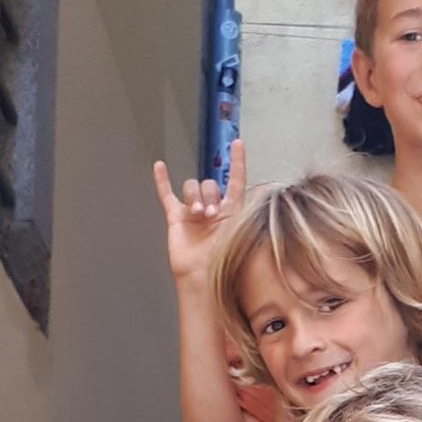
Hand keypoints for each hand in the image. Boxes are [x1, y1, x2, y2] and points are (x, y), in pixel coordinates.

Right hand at [153, 137, 246, 284]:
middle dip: (210, 195)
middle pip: (209, 184)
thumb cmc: (225, 261)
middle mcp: (213, 209)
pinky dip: (162, 181)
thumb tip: (262, 191)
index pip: (235, 180)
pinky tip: (159, 166)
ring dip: (196, 197)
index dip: (237, 161)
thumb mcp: (243, 232)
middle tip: (212, 215)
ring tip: (200, 216)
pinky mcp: (176, 218)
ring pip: (192, 187)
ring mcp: (193, 212)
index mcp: (232, 211)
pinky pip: (167, 195)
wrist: (204, 278)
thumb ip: (248, 211)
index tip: (237, 143)